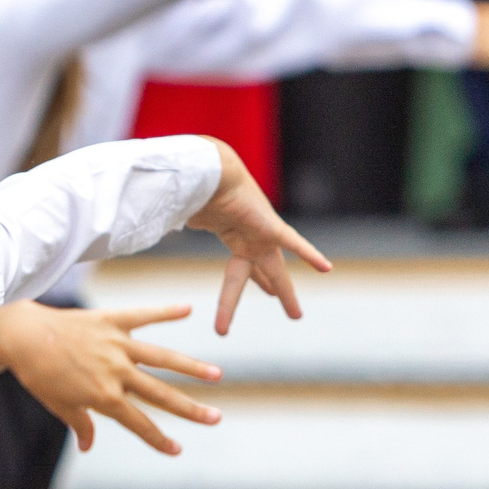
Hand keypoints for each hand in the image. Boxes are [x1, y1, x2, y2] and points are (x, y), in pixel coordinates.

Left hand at [0, 302, 221, 455]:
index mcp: (103, 396)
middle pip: (160, 394)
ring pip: (161, 358)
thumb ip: (80, 424)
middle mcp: (116, 372)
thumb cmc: (38, 374)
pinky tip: (188, 309)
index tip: (177, 450)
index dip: (158, 439)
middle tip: (216, 419)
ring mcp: (116, 345)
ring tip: (216, 374)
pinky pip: (143, 316)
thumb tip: (88, 446)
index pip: (138, 423)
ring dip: (191, 367)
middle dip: (189, 409)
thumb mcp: (58, 405)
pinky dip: (165, 311)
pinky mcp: (111, 320)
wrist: (22, 336)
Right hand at [187, 141, 333, 334]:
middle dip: (276, 291)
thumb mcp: (188, 217)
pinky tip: (325, 269)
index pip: (242, 269)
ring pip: (276, 272)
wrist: (210, 172)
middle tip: (293, 312)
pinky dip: (309, 255)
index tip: (265, 292)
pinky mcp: (271, 227)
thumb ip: (183, 225)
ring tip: (295, 316)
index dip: (255, 282)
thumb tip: (162, 225)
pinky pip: (294, 243)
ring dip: (284, 295)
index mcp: (233, 237)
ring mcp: (262, 235)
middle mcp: (250, 239)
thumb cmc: (196, 190)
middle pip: (265, 274)